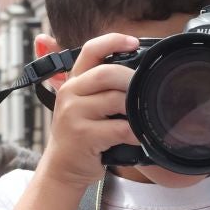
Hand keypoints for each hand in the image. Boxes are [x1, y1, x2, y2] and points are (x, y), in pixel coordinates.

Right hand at [33, 33, 139, 191]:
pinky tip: (141, 136)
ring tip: (145, 116)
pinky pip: (119, 128)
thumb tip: (95, 56)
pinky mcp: (82, 136)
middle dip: (132, 79)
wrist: (62, 168)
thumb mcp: (80, 103)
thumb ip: (94, 84)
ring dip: (136, 108)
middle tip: (147, 89)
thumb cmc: (79, 134)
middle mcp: (70, 93)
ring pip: (115, 100)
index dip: (113, 41)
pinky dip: (135, 132)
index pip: (90, 50)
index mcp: (73, 81)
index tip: (134, 42)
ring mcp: (73, 114)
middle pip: (106, 74)